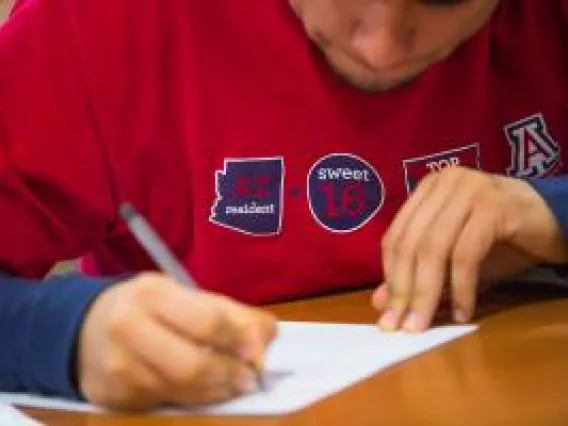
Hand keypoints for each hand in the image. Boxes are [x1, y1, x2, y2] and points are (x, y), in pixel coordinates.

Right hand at [77, 272, 276, 409]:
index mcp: (151, 294)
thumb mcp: (184, 296)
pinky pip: (167, 404)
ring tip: (230, 384)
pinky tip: (201, 390)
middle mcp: (128, 328)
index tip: (258, 352)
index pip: (206, 322)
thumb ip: (230, 313)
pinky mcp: (114, 398)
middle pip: (192, 365)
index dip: (239, 341)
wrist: (84, 329)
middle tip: (250, 378)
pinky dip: (193, 400)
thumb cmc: (148, 308)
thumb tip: (270, 335)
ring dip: (216, 392)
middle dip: (229, 375)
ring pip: (182, 391)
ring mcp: (118, 368)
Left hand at [373, 167, 566, 331]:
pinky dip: (461, 287)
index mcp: (426, 190)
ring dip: (426, 293)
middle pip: (411, 243)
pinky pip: (465, 254)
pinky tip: (462, 312)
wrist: (553, 220)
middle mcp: (443, 183)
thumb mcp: (452, 260)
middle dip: (403, 290)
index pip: (395, 237)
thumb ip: (416, 275)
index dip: (388, 278)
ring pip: (433, 248)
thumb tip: (380, 304)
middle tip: (403, 327)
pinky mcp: (494, 206)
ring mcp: (468, 190)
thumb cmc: (498, 239)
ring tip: (423, 325)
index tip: (388, 315)